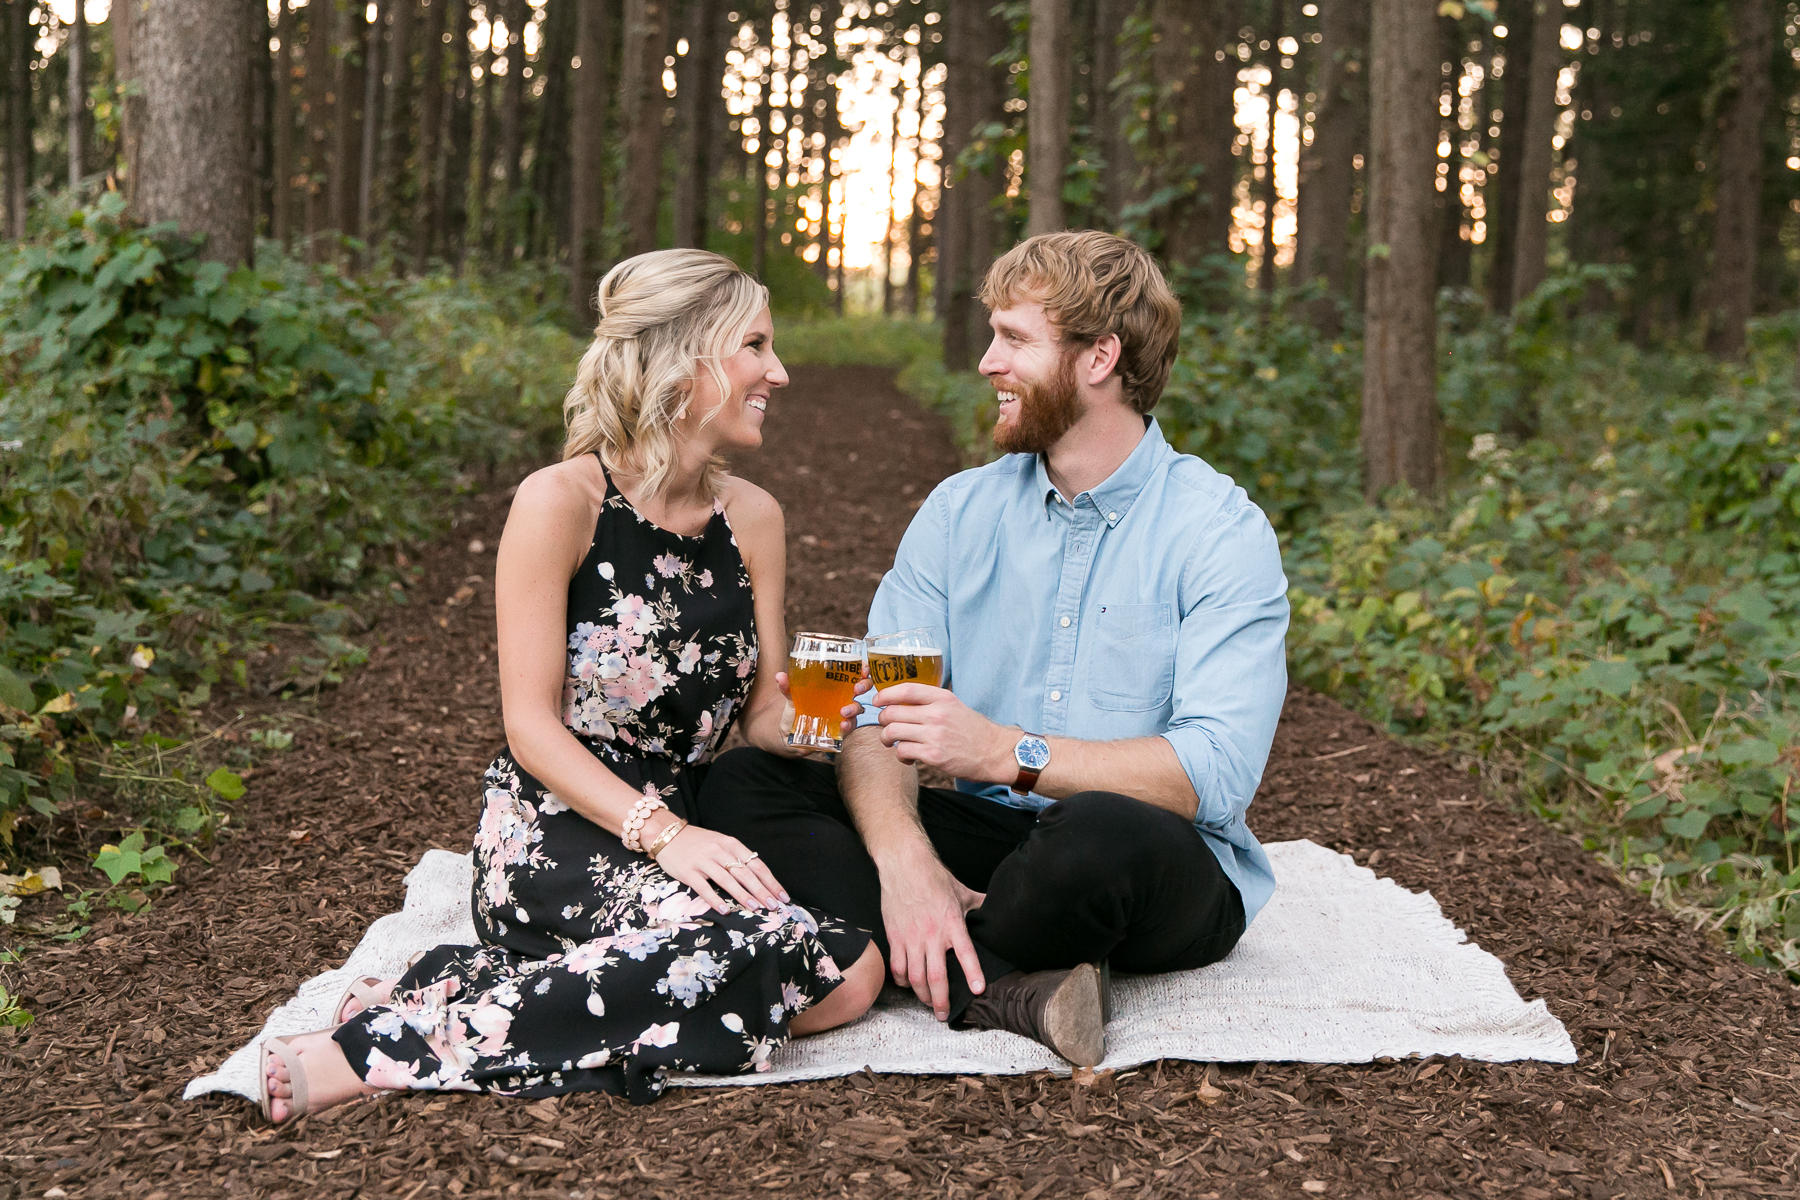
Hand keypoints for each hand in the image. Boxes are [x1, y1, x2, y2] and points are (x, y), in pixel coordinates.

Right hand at [647, 816, 789, 913]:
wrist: (666, 833)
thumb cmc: (697, 842)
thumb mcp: (720, 843)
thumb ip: (737, 856)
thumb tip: (758, 877)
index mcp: (731, 844)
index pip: (756, 864)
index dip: (771, 881)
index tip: (782, 895)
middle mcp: (719, 851)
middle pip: (745, 873)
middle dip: (762, 891)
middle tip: (774, 906)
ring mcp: (703, 861)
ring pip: (727, 880)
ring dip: (743, 895)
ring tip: (756, 908)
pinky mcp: (688, 871)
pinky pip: (704, 887)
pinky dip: (715, 899)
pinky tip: (725, 910)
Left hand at [774, 670, 868, 754]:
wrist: (790, 734)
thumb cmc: (796, 710)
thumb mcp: (791, 698)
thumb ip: (787, 687)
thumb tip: (779, 675)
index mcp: (835, 684)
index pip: (854, 672)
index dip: (863, 669)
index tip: (863, 669)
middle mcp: (843, 697)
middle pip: (862, 687)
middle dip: (864, 686)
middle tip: (857, 689)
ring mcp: (844, 713)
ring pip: (858, 708)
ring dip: (854, 708)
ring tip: (844, 711)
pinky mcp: (841, 728)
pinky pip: (850, 726)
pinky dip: (848, 725)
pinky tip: (843, 725)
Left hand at [872, 683, 1014, 781]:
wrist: (993, 752)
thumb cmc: (971, 729)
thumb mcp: (954, 705)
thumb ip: (930, 701)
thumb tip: (900, 700)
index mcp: (942, 698)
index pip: (906, 689)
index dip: (885, 694)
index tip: (878, 700)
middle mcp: (937, 714)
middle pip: (893, 712)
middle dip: (883, 719)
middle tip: (886, 725)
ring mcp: (935, 735)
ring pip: (893, 732)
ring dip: (886, 738)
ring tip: (891, 742)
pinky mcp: (934, 755)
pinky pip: (903, 751)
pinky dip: (900, 755)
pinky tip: (907, 756)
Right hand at [879, 843, 987, 1020]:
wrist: (904, 865)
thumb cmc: (934, 877)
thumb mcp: (962, 891)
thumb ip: (979, 904)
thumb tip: (995, 906)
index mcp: (953, 923)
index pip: (965, 952)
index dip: (972, 972)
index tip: (977, 990)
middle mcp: (932, 934)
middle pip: (936, 976)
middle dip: (940, 1000)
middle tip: (943, 1014)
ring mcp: (912, 937)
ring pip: (916, 976)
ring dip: (922, 995)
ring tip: (928, 1003)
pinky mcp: (895, 936)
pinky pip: (898, 966)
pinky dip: (903, 980)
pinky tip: (908, 984)